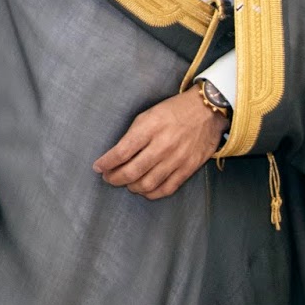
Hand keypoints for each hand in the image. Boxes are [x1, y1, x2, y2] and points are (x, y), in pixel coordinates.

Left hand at [94, 89, 227, 199]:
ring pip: (147, 184)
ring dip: (131, 187)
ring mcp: (177, 159)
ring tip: (125, 183)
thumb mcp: (147, 115)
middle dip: (114, 178)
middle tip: (108, 177)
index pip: (121, 152)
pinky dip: (151, 193)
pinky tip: (144, 189)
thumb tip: (116, 156)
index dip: (106, 163)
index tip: (97, 167)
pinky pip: (166, 189)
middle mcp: (163, 145)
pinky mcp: (188, 168)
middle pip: (132, 172)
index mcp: (149, 128)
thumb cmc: (173, 111)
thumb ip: (133, 135)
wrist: (206, 111)